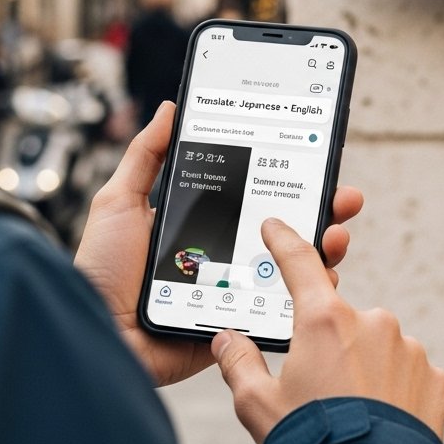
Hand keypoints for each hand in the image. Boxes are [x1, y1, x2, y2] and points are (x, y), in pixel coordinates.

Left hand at [74, 102, 365, 385]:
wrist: (99, 335)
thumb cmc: (101, 272)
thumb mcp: (119, 201)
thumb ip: (146, 155)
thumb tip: (170, 108)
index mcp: (201, 223)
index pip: (253, 195)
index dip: (286, 178)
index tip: (316, 158)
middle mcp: (224, 254)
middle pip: (284, 228)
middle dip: (321, 208)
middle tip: (344, 195)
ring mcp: (235, 289)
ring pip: (292, 267)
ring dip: (323, 247)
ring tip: (336, 233)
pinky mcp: (238, 323)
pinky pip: (281, 309)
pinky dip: (307, 295)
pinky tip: (323, 277)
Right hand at [212, 219, 443, 442]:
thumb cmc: (313, 442)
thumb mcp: (259, 405)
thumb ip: (239, 364)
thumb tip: (227, 341)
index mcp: (324, 322)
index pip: (299, 263)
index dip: (284, 240)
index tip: (277, 227)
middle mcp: (371, 323)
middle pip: (340, 321)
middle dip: (329, 347)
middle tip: (319, 389)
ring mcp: (408, 348)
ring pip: (377, 347)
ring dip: (364, 369)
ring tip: (351, 410)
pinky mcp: (434, 376)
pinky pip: (407, 372)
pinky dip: (394, 389)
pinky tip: (380, 415)